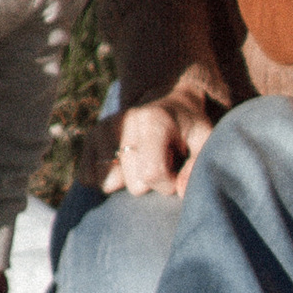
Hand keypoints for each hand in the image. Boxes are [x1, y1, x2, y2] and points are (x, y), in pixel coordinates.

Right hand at [101, 72, 220, 197]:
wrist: (167, 100)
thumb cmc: (188, 126)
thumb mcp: (204, 139)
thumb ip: (197, 165)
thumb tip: (181, 192)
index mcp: (153, 121)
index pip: (152, 174)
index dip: (168, 183)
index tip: (177, 173)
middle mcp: (124, 122)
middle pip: (133, 184)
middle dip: (150, 182)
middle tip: (161, 162)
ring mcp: (103, 129)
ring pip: (108, 184)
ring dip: (127, 181)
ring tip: (143, 161)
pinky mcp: (90, 138)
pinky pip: (88, 178)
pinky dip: (105, 178)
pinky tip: (123, 164)